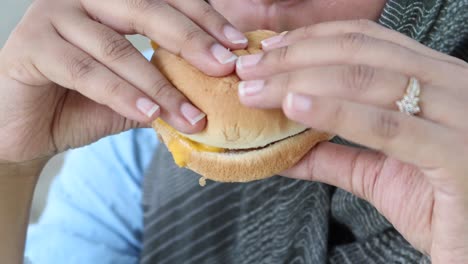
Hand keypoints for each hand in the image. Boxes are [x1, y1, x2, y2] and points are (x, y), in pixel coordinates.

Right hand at [0, 0, 245, 163]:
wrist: (23, 128)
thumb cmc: (79, 103)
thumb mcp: (133, 94)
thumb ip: (165, 86)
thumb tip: (216, 93)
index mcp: (109, 1)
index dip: (204, 18)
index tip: (237, 45)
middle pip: (144, 8)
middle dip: (190, 39)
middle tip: (225, 66)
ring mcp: (52, 16)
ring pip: (117, 46)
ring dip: (160, 84)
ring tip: (191, 115)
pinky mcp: (30, 46)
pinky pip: (86, 71)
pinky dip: (122, 95)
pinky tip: (150, 115)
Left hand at [236, 20, 467, 262]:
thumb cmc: (443, 206)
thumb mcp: (382, 174)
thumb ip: (335, 155)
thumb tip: (283, 150)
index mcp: (438, 81)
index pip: (366, 41)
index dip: (310, 41)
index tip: (268, 52)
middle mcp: (454, 86)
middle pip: (359, 54)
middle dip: (294, 59)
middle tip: (248, 70)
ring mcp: (461, 117)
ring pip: (368, 81)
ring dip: (300, 80)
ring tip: (257, 89)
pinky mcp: (458, 155)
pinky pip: (388, 126)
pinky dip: (336, 112)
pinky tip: (295, 106)